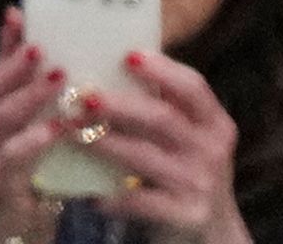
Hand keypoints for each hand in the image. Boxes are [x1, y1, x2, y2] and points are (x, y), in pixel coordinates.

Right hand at [0, 10, 73, 243]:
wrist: (18, 236)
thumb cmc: (38, 187)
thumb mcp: (45, 145)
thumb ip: (55, 114)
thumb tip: (85, 80)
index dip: (5, 43)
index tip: (18, 12)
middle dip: (16, 62)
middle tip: (41, 43)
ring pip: (1, 116)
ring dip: (29, 93)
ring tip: (56, 76)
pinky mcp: (1, 183)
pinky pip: (13, 156)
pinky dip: (34, 139)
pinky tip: (56, 128)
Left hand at [85, 48, 250, 243]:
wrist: (213, 229)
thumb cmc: (184, 166)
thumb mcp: (187, 134)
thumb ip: (160, 102)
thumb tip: (103, 56)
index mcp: (214, 122)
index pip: (193, 87)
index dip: (162, 69)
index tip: (127, 55)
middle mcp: (211, 150)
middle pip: (162, 118)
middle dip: (118, 105)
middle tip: (80, 96)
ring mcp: (199, 183)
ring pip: (143, 156)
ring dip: (102, 142)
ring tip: (68, 130)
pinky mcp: (185, 214)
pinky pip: (138, 200)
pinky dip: (110, 194)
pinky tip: (86, 190)